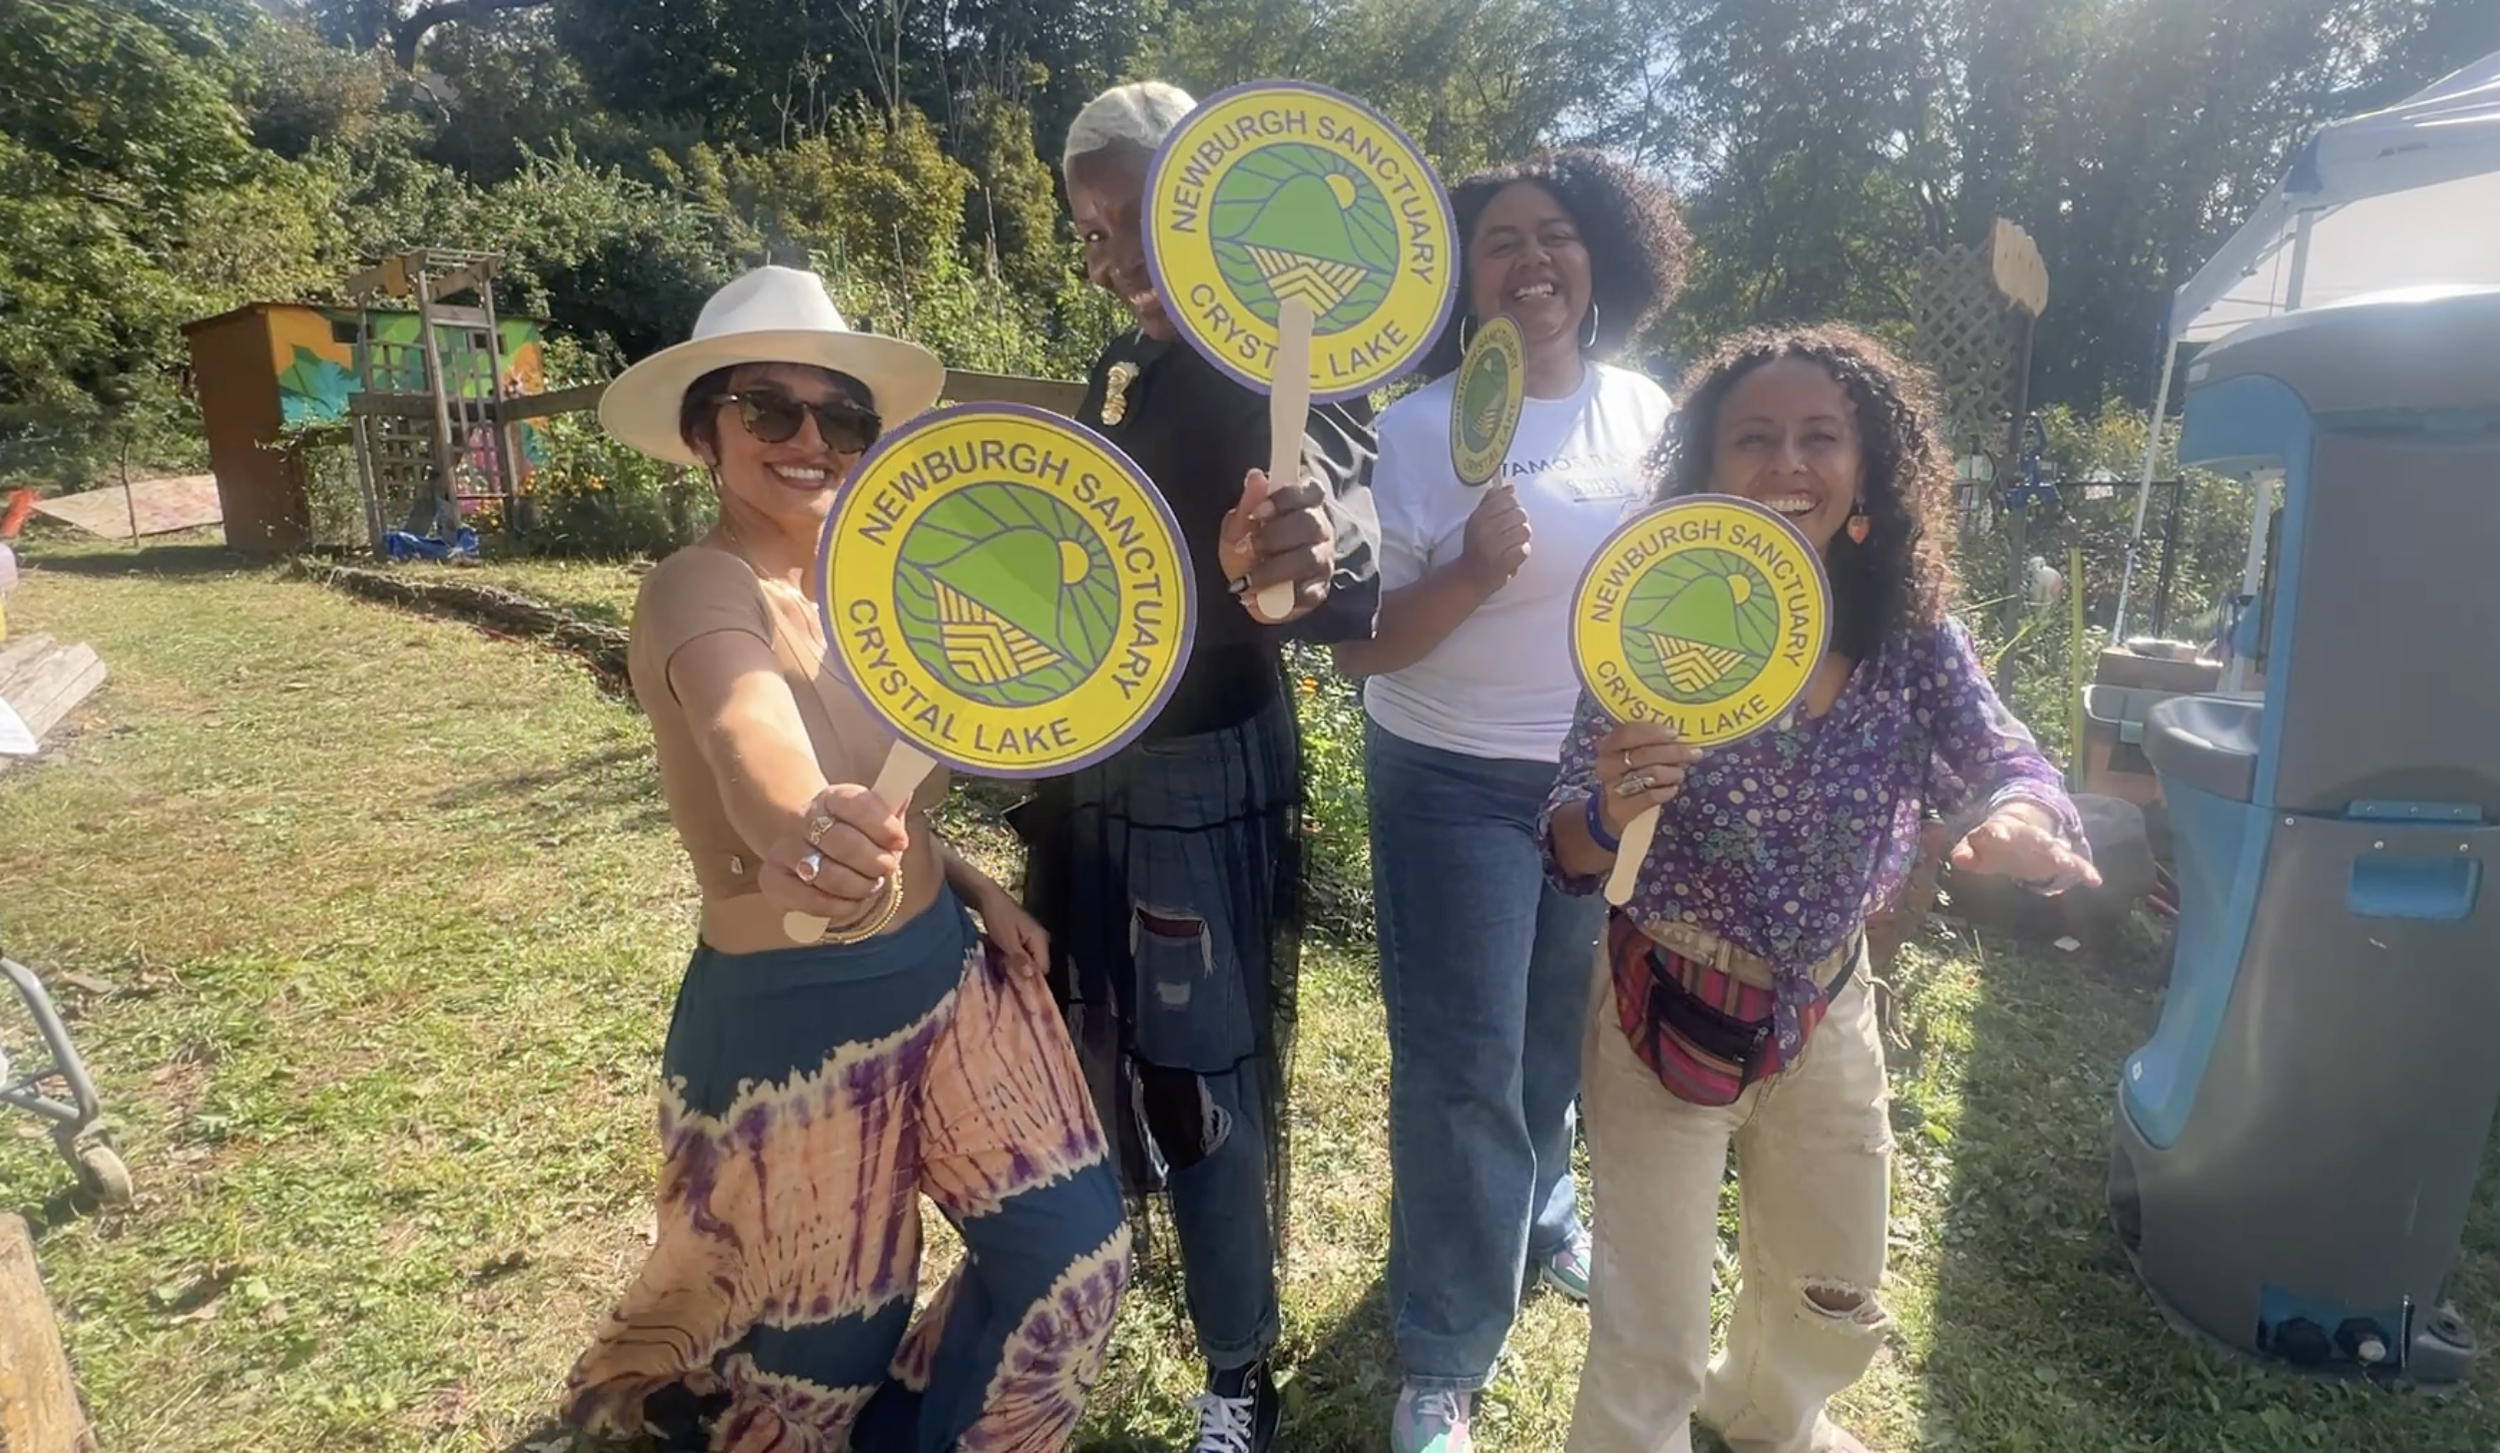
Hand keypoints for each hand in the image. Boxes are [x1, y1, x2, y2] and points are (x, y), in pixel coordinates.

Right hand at [763, 783, 908, 924]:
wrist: (814, 848)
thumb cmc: (857, 835)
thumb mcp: (878, 817)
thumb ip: (893, 806)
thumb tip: (904, 792)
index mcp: (832, 798)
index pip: (856, 804)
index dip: (883, 825)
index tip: (900, 841)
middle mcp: (804, 820)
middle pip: (844, 843)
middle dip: (875, 862)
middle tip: (887, 867)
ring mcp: (785, 850)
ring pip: (827, 875)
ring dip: (859, 887)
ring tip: (870, 885)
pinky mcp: (774, 881)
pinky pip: (810, 901)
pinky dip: (838, 907)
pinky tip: (851, 903)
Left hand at [971, 883, 1049, 979]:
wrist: (988, 898)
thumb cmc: (997, 918)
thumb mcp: (1006, 940)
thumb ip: (1019, 958)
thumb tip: (1031, 976)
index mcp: (1040, 940)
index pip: (1043, 968)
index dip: (1031, 980)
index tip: (1017, 988)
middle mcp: (1041, 940)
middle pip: (1037, 966)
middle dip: (1023, 975)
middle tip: (1007, 982)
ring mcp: (1032, 939)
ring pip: (1028, 961)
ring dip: (1017, 968)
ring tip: (1003, 973)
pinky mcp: (1023, 938)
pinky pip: (1022, 955)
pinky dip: (1013, 960)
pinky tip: (1002, 962)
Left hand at [1219, 467, 1333, 621]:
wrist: (1249, 587)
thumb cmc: (1248, 548)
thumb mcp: (1238, 526)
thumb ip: (1248, 504)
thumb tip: (1256, 476)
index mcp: (1304, 505)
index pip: (1311, 491)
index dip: (1287, 499)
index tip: (1259, 511)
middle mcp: (1319, 530)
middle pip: (1310, 524)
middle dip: (1275, 535)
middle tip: (1250, 546)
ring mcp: (1322, 560)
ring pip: (1309, 558)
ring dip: (1274, 568)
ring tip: (1248, 579)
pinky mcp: (1318, 589)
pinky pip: (1308, 591)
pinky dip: (1279, 595)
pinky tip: (1258, 595)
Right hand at [1458, 484, 1530, 594]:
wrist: (1470, 577)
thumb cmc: (1476, 546)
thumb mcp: (1478, 520)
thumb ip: (1493, 502)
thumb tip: (1510, 487)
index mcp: (1478, 517)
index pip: (1506, 499)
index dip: (1512, 506)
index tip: (1506, 515)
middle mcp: (1485, 530)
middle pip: (1519, 514)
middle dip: (1519, 524)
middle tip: (1510, 533)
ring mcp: (1494, 547)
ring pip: (1524, 532)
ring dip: (1521, 539)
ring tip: (1511, 544)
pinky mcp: (1503, 563)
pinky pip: (1524, 550)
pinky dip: (1521, 553)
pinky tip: (1512, 555)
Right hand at [1590, 721, 1701, 837]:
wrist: (1611, 807)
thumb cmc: (1630, 773)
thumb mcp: (1632, 753)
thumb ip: (1650, 742)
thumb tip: (1681, 737)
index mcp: (1608, 745)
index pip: (1628, 733)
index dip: (1653, 732)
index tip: (1675, 734)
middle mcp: (1606, 765)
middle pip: (1644, 754)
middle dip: (1674, 753)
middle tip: (1694, 754)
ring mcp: (1613, 787)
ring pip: (1651, 775)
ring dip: (1673, 773)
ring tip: (1679, 774)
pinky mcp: (1622, 808)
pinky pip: (1652, 797)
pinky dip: (1667, 791)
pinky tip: (1672, 789)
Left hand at [1948, 804, 2101, 892]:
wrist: (2020, 827)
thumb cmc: (1993, 844)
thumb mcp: (1976, 848)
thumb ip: (1966, 853)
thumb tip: (1957, 858)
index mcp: (2002, 829)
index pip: (1995, 829)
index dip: (1993, 832)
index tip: (1991, 834)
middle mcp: (2025, 834)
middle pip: (2032, 836)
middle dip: (2038, 839)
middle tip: (2046, 844)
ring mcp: (2044, 844)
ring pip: (2054, 848)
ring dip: (2061, 854)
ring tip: (2067, 862)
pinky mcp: (2059, 856)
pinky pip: (2075, 863)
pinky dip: (2085, 871)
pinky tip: (2095, 881)